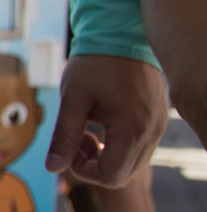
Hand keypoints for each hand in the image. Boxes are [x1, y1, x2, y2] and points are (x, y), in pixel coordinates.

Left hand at [43, 54, 167, 186]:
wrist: (120, 35)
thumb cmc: (95, 64)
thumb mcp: (73, 99)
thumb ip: (64, 136)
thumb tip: (52, 168)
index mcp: (132, 128)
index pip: (111, 175)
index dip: (83, 169)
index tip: (70, 145)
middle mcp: (152, 132)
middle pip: (121, 175)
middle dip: (92, 164)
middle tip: (76, 138)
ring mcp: (158, 127)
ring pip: (131, 164)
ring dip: (104, 157)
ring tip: (87, 130)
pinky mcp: (157, 121)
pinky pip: (138, 149)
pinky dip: (116, 147)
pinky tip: (100, 125)